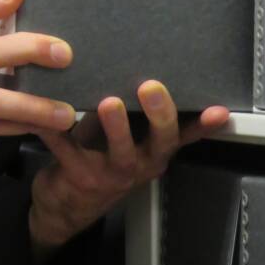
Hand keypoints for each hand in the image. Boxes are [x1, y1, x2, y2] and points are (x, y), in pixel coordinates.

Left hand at [28, 80, 229, 252]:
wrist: (66, 204)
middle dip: (159, 114)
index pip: (183, 136)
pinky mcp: (80, 177)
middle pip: (159, 142)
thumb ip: (135, 112)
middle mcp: (139, 164)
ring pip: (120, 152)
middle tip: (152, 87)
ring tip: (110, 103)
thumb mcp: (124, 134)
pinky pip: (66, 151)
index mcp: (153, 150)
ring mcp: (111, 174)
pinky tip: (45, 116)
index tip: (219, 111)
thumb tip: (137, 60)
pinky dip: (55, 132)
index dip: (202, 126)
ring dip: (117, 127)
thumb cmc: (98, 156)